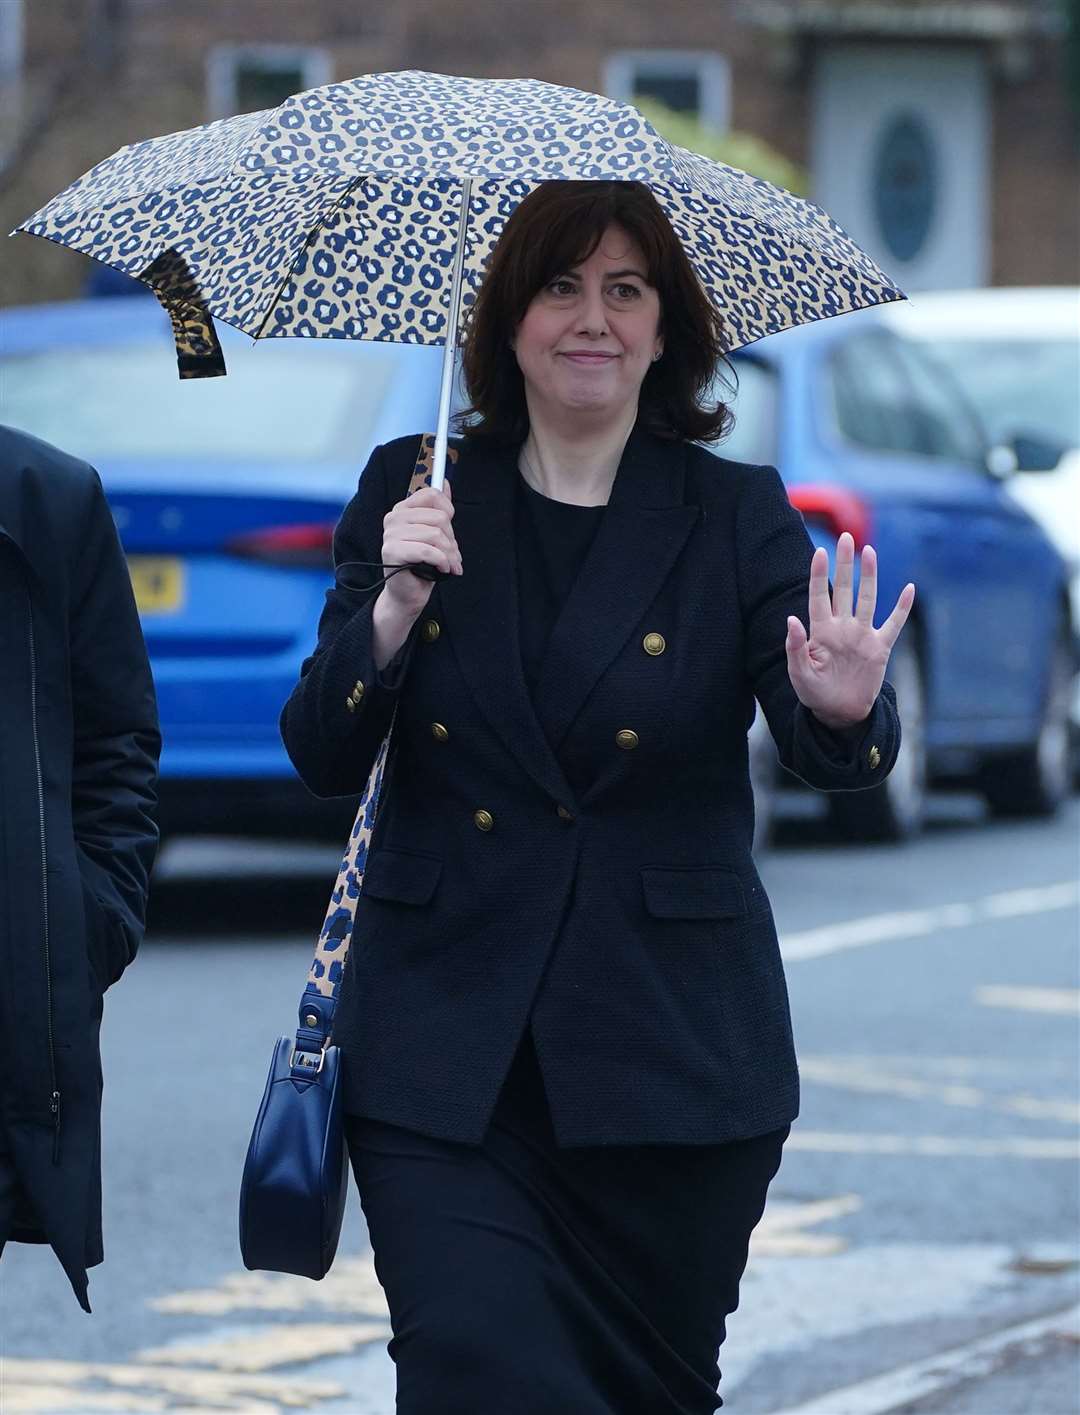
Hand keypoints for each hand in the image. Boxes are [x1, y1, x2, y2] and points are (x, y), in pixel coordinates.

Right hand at [381, 483, 462, 619]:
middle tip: (452, 555)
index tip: (449, 530)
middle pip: (439, 517)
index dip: (448, 512)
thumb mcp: (434, 534)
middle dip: (452, 540)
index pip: (432, 495)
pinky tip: (443, 569)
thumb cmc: (422, 564)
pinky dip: (442, 561)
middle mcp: (394, 518)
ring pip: (436, 535)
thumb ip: (438, 509)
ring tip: (450, 565)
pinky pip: (428, 551)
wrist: (408, 594)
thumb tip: (445, 483)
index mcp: (403, 510)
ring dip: (450, 554)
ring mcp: (391, 534)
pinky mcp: (392, 552)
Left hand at [786, 532, 914, 728]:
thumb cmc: (814, 694)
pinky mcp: (880, 648)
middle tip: (846, 537)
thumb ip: (794, 647)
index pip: (818, 596)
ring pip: (867, 599)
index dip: (819, 575)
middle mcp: (842, 628)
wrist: (839, 713)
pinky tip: (910, 589)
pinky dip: (902, 607)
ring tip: (869, 552)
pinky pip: (894, 624)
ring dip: (869, 577)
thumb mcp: (799, 674)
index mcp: (820, 632)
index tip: (820, 552)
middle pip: (844, 589)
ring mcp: (862, 635)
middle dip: (845, 565)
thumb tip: (791, 618)